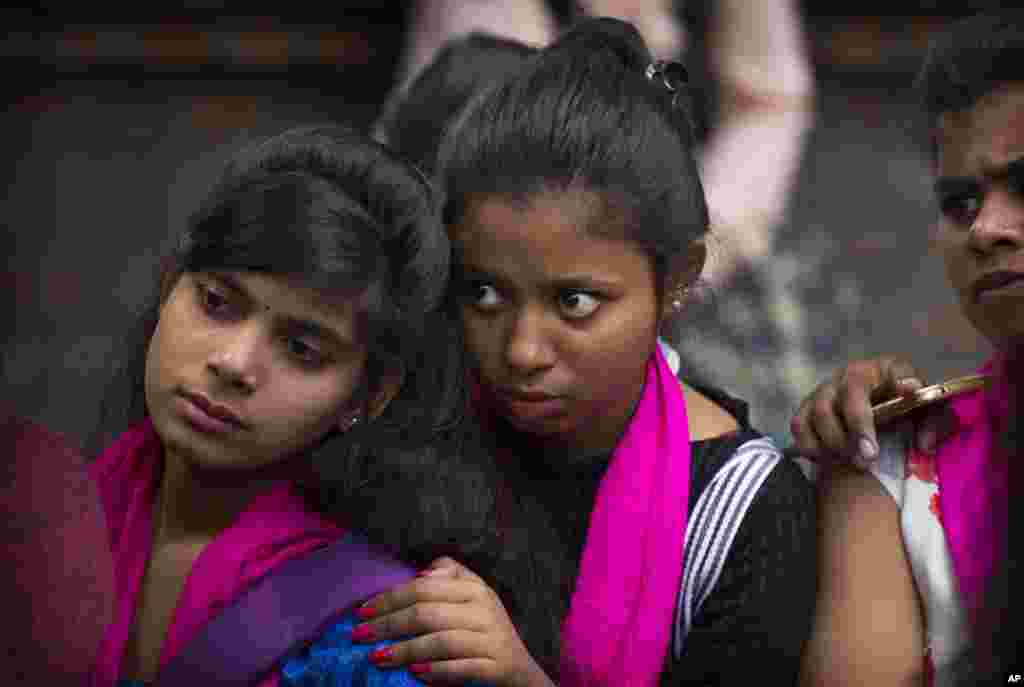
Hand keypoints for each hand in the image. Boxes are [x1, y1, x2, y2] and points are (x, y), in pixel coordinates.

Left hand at [352, 557, 551, 686]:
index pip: (424, 588)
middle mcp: (483, 610)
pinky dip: (436, 671)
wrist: (518, 668)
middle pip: (427, 613)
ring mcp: (491, 640)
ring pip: (441, 642)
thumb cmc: (485, 627)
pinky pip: (461, 668)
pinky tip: (413, 674)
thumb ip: (450, 574)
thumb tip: (421, 571)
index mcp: (475, 589)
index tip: (363, 610)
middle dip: (388, 624)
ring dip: (405, 650)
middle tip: (359, 634)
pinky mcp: (495, 667)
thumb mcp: (473, 593)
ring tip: (377, 657)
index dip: (390, 598)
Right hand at [790, 356, 955, 466]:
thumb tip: (923, 445)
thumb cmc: (900, 410)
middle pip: (850, 394)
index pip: (897, 369)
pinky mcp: (806, 407)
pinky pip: (799, 425)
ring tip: (854, 462)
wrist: (871, 411)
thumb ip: (933, 425)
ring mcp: (826, 389)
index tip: (910, 392)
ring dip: (836, 441)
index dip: (902, 379)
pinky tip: (827, 459)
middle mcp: (853, 373)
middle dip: (858, 427)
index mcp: (887, 369)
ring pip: (821, 411)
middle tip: (870, 456)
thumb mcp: (924, 414)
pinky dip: (810, 444)